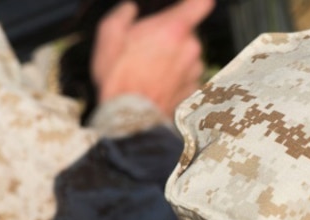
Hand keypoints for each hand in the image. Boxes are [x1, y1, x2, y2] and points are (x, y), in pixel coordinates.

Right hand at [91, 0, 214, 116]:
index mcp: (174, 29)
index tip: (188, 4)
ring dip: (173, 57)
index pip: (201, 3)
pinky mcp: (193, 89)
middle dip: (170, 35)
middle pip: (187, 31)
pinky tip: (155, 83)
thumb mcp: (108, 35)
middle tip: (147, 45)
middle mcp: (191, 48)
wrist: (129, 119)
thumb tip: (130, 10)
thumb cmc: (119, 78)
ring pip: (187, 54)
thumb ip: (122, 15)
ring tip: (148, 68)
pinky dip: (174, 77)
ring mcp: (194, 70)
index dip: (195, 2)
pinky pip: (186, 75)